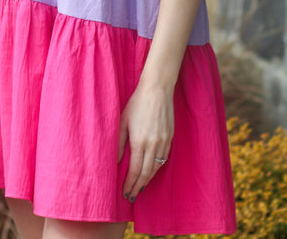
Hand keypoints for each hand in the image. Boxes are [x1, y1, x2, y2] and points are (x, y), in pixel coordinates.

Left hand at [117, 79, 173, 200]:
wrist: (158, 90)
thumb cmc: (137, 103)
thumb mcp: (123, 121)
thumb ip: (119, 143)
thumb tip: (116, 162)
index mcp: (139, 141)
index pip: (135, 170)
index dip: (130, 184)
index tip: (125, 193)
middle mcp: (153, 144)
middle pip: (146, 173)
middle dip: (138, 187)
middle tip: (132, 197)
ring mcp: (164, 142)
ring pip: (156, 168)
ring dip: (148, 180)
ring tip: (140, 188)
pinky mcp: (170, 137)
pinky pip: (164, 159)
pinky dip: (156, 168)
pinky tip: (150, 172)